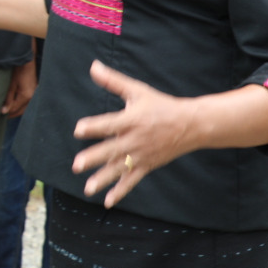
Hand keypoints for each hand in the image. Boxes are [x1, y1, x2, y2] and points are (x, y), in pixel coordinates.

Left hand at [3, 59, 36, 116]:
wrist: (27, 62)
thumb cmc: (18, 71)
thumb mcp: (11, 85)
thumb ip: (8, 99)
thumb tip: (3, 111)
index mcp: (26, 96)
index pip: (15, 110)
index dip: (6, 113)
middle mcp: (32, 98)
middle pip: (21, 111)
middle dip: (12, 114)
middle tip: (2, 116)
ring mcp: (35, 95)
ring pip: (24, 108)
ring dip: (16, 110)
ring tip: (7, 111)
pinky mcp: (34, 92)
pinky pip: (27, 103)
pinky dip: (20, 105)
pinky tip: (14, 105)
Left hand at [72, 61, 197, 207]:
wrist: (190, 125)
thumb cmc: (160, 105)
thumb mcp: (137, 90)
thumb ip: (113, 81)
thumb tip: (93, 66)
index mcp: (131, 119)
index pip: (110, 124)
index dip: (94, 127)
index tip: (78, 130)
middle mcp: (135, 139)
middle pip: (112, 149)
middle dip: (94, 158)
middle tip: (77, 165)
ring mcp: (141, 155)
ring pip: (120, 169)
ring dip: (103, 179)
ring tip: (88, 189)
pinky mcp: (147, 165)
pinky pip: (132, 180)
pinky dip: (120, 191)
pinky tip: (107, 201)